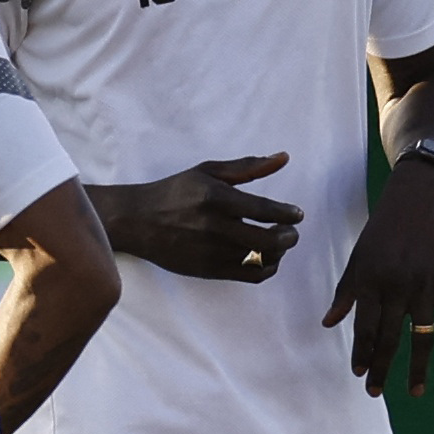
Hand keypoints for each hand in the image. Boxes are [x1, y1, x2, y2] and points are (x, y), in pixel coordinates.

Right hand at [92, 154, 301, 281]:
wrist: (137, 221)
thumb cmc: (174, 192)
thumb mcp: (208, 171)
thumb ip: (248, 167)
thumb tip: (284, 158)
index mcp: (215, 198)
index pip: (264, 210)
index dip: (288, 214)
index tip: (296, 214)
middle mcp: (214, 227)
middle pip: (268, 241)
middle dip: (288, 237)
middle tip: (290, 232)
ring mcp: (210, 252)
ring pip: (261, 261)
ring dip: (279, 253)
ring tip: (277, 244)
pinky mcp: (207, 270)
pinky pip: (249, 276)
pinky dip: (265, 269)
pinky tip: (264, 258)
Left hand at [323, 156, 433, 396]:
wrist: (421, 195)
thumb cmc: (386, 225)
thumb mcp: (359, 254)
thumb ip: (346, 290)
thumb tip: (328, 322)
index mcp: (369, 279)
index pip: (363, 327)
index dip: (361, 353)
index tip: (358, 374)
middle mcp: (394, 286)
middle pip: (388, 338)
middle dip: (380, 367)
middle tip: (374, 392)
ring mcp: (423, 286)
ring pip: (420, 337)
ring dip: (416, 368)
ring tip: (413, 391)